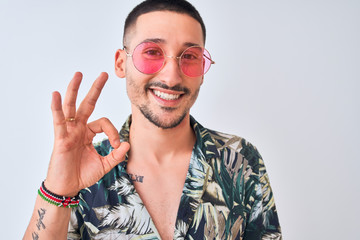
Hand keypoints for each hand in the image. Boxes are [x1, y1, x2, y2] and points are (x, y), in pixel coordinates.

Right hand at [45, 72, 129, 196]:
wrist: (68, 187)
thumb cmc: (83, 174)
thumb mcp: (104, 165)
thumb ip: (116, 155)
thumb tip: (128, 143)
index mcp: (88, 133)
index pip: (104, 123)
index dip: (113, 132)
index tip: (117, 145)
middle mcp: (79, 129)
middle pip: (87, 104)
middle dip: (95, 89)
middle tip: (104, 74)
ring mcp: (69, 132)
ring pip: (71, 106)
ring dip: (75, 90)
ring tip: (79, 74)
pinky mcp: (61, 138)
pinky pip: (58, 120)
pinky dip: (56, 107)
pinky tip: (56, 94)